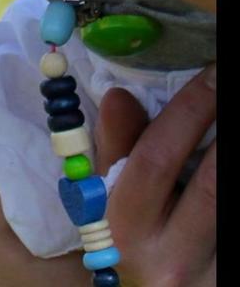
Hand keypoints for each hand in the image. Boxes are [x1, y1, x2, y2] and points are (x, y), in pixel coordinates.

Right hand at [96, 66, 215, 285]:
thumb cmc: (130, 239)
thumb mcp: (110, 196)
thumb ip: (115, 146)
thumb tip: (120, 95)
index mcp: (124, 227)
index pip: (156, 158)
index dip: (189, 111)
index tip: (213, 72)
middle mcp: (168, 258)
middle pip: (208, 185)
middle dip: (224, 129)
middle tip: (229, 83)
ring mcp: (204, 275)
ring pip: (226, 206)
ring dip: (234, 160)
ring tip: (236, 120)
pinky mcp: (225, 281)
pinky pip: (234, 229)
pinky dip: (237, 191)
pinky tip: (230, 158)